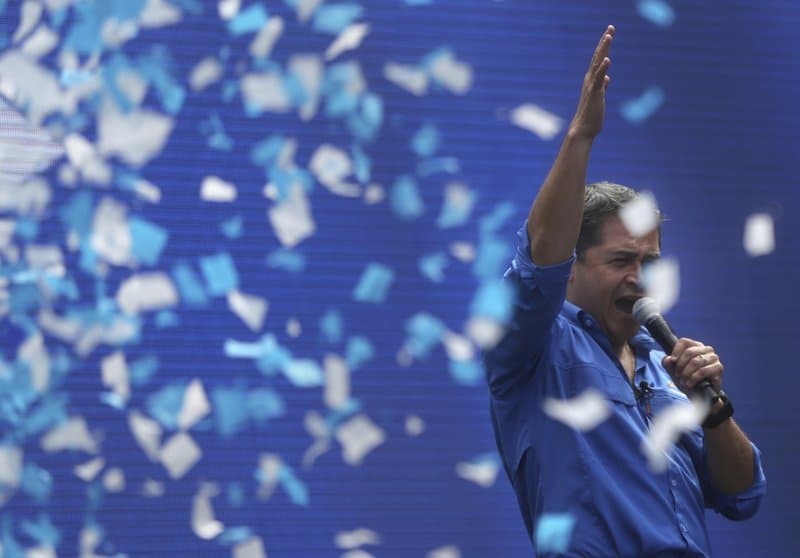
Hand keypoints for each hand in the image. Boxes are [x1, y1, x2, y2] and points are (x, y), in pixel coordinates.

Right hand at [569, 25, 614, 139]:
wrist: (583, 130)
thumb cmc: (591, 116)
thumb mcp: (599, 98)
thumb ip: (602, 87)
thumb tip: (606, 79)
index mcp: (592, 81)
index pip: (598, 60)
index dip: (604, 46)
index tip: (609, 33)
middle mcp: (590, 80)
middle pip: (598, 57)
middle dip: (604, 42)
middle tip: (610, 27)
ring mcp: (592, 86)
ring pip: (598, 64)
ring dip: (603, 50)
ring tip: (608, 36)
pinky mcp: (594, 94)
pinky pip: (598, 79)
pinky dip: (602, 68)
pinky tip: (607, 59)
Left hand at [662, 338, 723, 394]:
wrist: (700, 394)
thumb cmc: (688, 379)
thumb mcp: (674, 371)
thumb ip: (668, 363)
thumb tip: (667, 359)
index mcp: (696, 346)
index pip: (684, 342)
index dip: (676, 351)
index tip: (672, 361)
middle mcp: (706, 350)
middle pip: (689, 352)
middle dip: (680, 365)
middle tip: (678, 375)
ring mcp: (714, 358)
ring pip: (696, 361)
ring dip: (686, 373)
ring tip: (683, 381)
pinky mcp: (718, 368)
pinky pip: (703, 371)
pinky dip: (693, 378)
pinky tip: (690, 384)